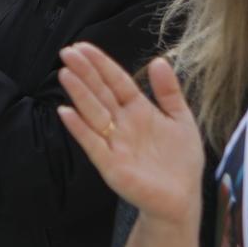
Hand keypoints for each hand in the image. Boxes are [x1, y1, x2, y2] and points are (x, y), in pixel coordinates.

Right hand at [56, 44, 205, 229]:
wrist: (182, 199)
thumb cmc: (180, 161)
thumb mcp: (181, 119)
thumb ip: (169, 91)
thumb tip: (159, 60)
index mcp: (139, 110)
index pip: (116, 82)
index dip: (101, 64)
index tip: (83, 47)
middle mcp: (122, 124)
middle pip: (100, 93)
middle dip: (84, 73)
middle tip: (67, 53)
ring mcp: (114, 143)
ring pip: (93, 113)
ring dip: (79, 94)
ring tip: (65, 74)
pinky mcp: (111, 165)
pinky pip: (92, 143)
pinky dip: (79, 128)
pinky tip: (66, 112)